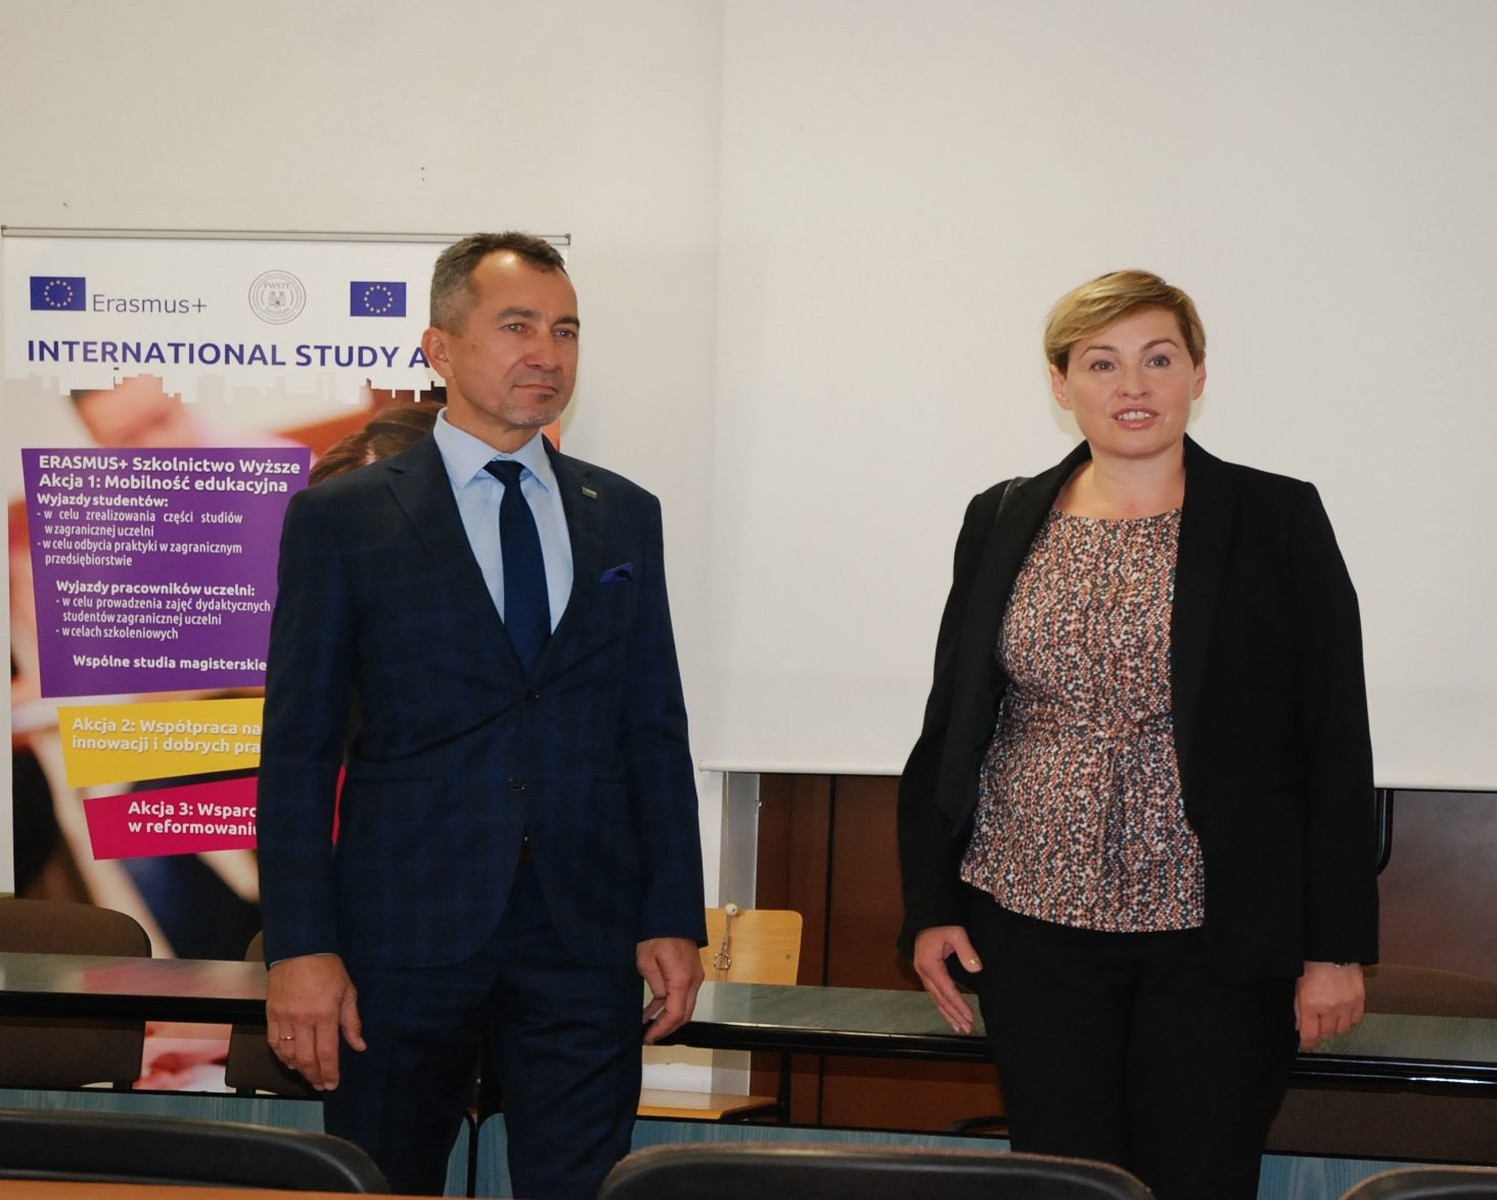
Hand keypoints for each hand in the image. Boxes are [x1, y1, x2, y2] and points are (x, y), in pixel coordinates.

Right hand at [265, 953, 366, 1089]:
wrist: (299, 949)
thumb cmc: (327, 968)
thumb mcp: (348, 991)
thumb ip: (352, 1021)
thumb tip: (359, 1045)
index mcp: (325, 1014)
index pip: (327, 1053)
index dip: (330, 1072)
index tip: (333, 1084)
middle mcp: (303, 1020)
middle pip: (306, 1059)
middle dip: (314, 1076)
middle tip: (321, 1085)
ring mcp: (284, 1018)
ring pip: (287, 1054)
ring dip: (298, 1069)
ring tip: (308, 1075)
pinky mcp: (271, 1014)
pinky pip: (273, 1042)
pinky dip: (281, 1056)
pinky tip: (289, 1061)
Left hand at [637, 937, 704, 1043]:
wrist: (672, 917)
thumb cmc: (657, 936)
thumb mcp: (646, 961)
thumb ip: (655, 985)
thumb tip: (660, 1002)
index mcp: (682, 980)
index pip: (676, 1015)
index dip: (662, 1029)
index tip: (648, 1037)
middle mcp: (693, 982)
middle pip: (685, 1015)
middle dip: (667, 1029)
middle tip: (649, 1036)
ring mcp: (695, 978)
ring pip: (685, 1007)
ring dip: (669, 1018)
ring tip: (648, 1025)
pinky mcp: (692, 973)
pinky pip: (683, 996)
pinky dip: (670, 1005)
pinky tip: (652, 1010)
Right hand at [913, 925, 981, 1033]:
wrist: (927, 913)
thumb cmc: (942, 922)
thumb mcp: (956, 933)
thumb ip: (967, 951)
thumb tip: (977, 969)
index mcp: (930, 965)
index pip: (947, 991)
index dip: (959, 1005)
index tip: (970, 1017)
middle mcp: (923, 971)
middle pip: (940, 999)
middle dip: (953, 1015)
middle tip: (967, 1028)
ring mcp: (923, 972)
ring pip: (935, 998)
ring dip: (947, 1013)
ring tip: (958, 1028)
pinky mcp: (926, 970)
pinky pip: (934, 993)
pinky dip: (942, 1005)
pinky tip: (949, 1013)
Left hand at [1294, 960, 1364, 1050]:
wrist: (1333, 949)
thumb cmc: (1311, 963)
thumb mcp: (1297, 985)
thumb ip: (1298, 1007)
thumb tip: (1300, 1025)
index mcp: (1311, 1005)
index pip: (1310, 1034)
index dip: (1308, 1044)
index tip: (1307, 1046)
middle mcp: (1330, 1008)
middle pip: (1327, 1034)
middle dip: (1320, 1034)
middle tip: (1317, 1029)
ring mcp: (1346, 1005)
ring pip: (1342, 1030)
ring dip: (1335, 1029)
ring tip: (1330, 1022)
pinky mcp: (1359, 1000)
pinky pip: (1356, 1020)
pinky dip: (1349, 1022)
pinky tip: (1343, 1016)